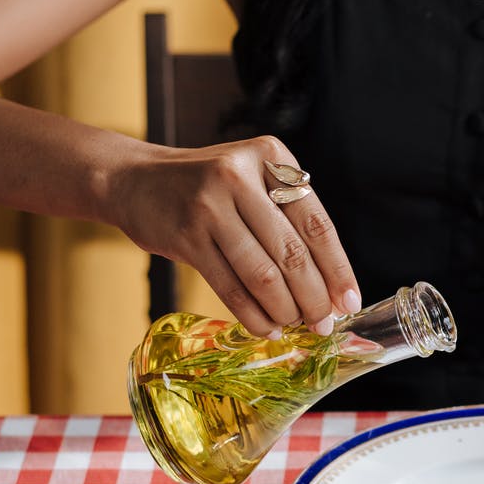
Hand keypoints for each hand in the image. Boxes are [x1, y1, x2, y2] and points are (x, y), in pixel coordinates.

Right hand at [106, 135, 360, 337]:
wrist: (134, 180)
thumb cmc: (207, 188)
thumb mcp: (252, 182)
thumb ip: (289, 220)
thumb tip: (331, 287)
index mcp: (270, 156)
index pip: (317, 222)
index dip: (337, 268)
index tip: (349, 301)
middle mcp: (240, 175)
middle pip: (292, 252)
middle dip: (314, 297)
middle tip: (324, 324)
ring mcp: (209, 205)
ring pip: (262, 274)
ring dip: (285, 309)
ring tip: (295, 326)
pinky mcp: (185, 236)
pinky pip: (230, 287)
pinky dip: (253, 314)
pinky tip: (266, 327)